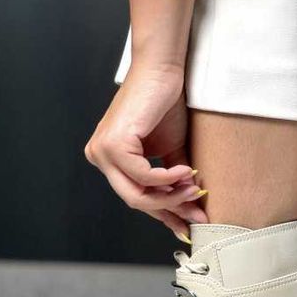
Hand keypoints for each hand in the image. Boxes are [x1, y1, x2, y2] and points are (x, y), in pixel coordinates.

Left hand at [84, 64, 206, 238]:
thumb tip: (193, 207)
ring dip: (171, 196)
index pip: (136, 198)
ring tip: (195, 190)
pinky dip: (168, 179)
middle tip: (196, 211)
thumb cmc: (164, 104)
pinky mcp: (113, 145)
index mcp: (110, 161)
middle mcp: (100, 158)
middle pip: (135, 202)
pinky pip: (144, 177)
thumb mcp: (171, 152)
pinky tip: (186, 172)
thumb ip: (173, 181)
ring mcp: (102, 152)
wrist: (162, 71)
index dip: (164, 214)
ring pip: (138, 195)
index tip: (187, 225)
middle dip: (170, 209)